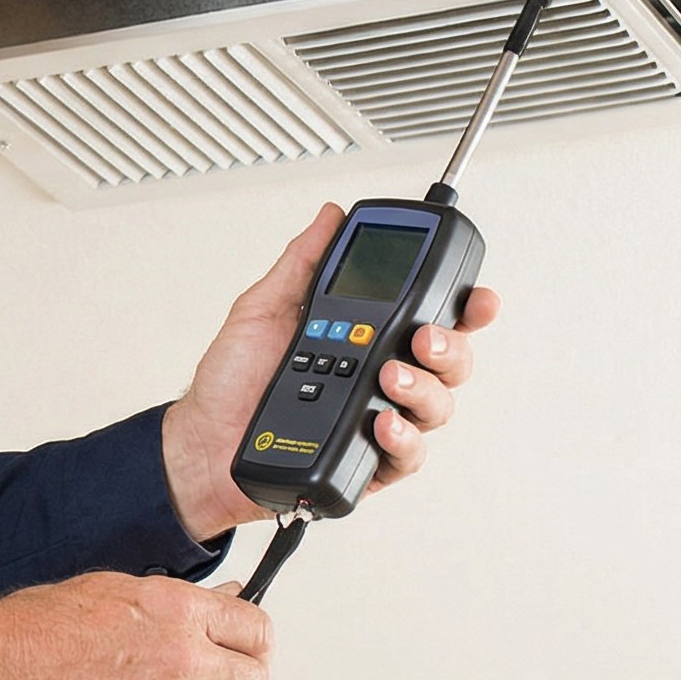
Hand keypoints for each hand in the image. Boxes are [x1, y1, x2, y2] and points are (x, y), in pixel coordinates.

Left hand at [161, 204, 499, 541]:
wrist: (202, 442)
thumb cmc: (230, 383)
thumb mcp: (262, 309)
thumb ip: (302, 264)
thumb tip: (329, 217)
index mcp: (366, 338)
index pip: (431, 317)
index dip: (465, 306)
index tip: (478, 297)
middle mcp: (382, 378)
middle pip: (448, 361)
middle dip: (449, 345)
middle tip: (422, 337)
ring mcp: (380, 420)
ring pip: (437, 406)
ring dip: (423, 388)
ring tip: (388, 377)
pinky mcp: (369, 462)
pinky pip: (408, 456)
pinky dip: (403, 439)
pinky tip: (381, 423)